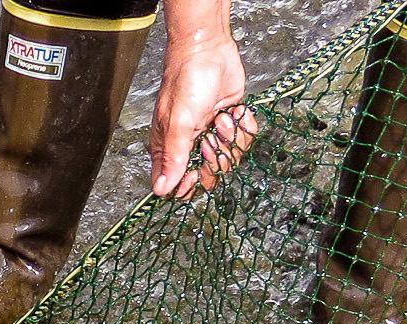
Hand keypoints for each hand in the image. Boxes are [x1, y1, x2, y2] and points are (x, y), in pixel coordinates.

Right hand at [150, 25, 257, 196]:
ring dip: (231, 136)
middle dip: (217, 156)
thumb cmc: (187, 81)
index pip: (178, 184)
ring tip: (222, 116)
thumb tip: (161, 189)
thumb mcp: (178, 123)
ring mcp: (211, 134)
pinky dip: (244, 125)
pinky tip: (235, 111)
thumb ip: (173, 158)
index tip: (197, 168)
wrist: (209, 50)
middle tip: (212, 134)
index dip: (191, 183)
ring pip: (230, 157)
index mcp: (170, 149)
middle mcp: (190, 145)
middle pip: (209, 174)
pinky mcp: (230, 122)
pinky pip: (244, 138)